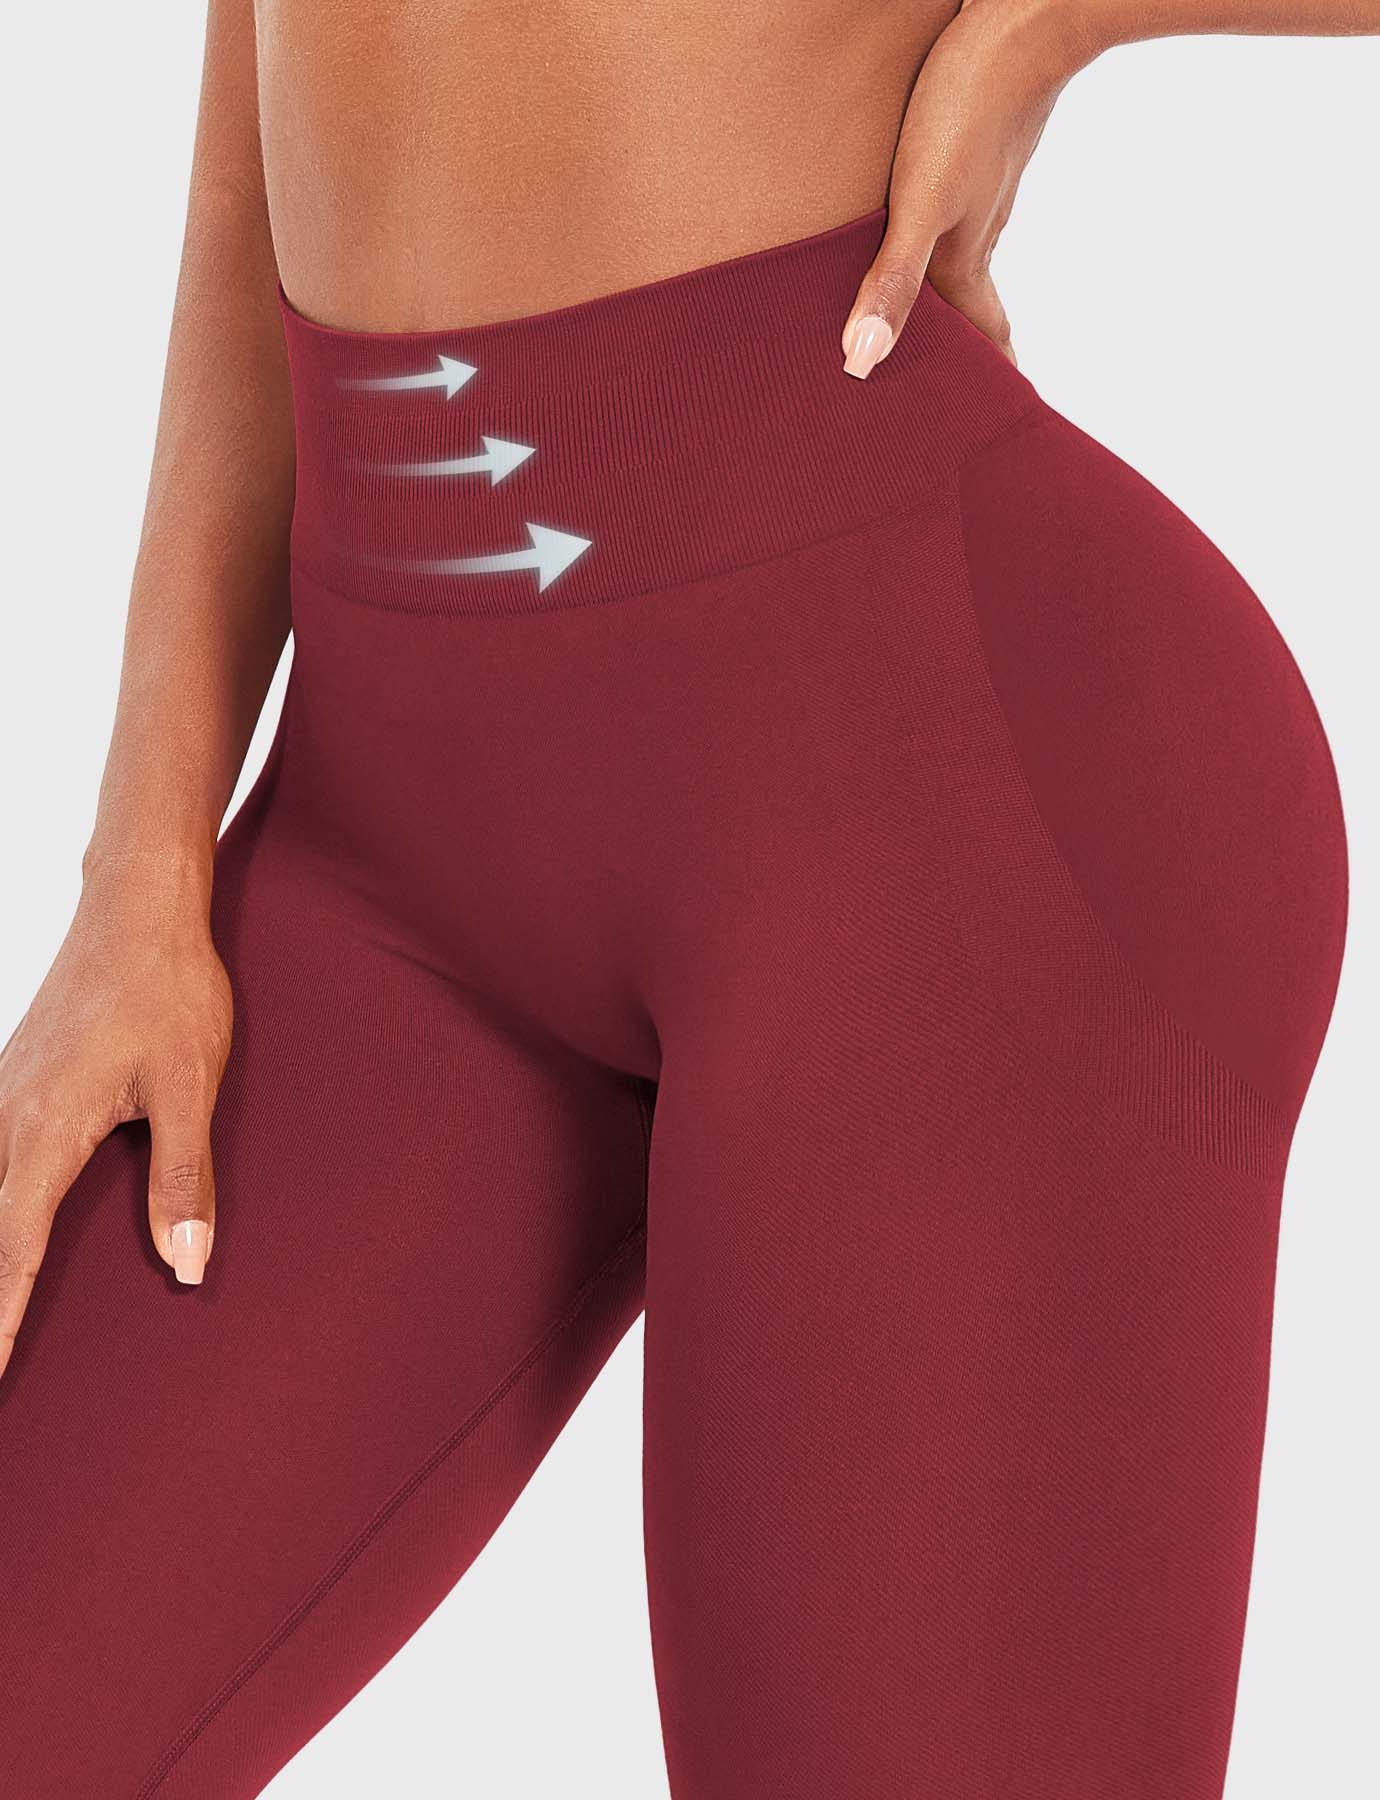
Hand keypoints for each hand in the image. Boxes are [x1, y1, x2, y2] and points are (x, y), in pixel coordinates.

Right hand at [0, 881, 231, 1379]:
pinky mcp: (15, 1080)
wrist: (137, 910)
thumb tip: (186, 1263)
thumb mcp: (190, 1087)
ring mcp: (4, 1097)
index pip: (12, 1249)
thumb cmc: (168, 992)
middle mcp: (7, 1119)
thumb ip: (184, 1178)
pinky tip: (3, 1219)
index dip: (0, 1318)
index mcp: (46, 1131)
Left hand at [842, 0, 1093, 376]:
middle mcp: (977, 234)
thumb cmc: (968, 110)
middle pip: (975, 312)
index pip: (979, 341)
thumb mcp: (921, 205)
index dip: (984, 384)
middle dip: (969, 355)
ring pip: (967, 265)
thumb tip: (862, 362)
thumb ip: (893, 282)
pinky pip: (962, 218)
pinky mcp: (978, 154)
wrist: (1028, 20)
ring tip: (939, 331)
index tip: (988, 424)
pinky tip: (938, 237)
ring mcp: (983, 194)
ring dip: (956, 304)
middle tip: (962, 395)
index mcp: (964, 261)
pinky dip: (949, 249)